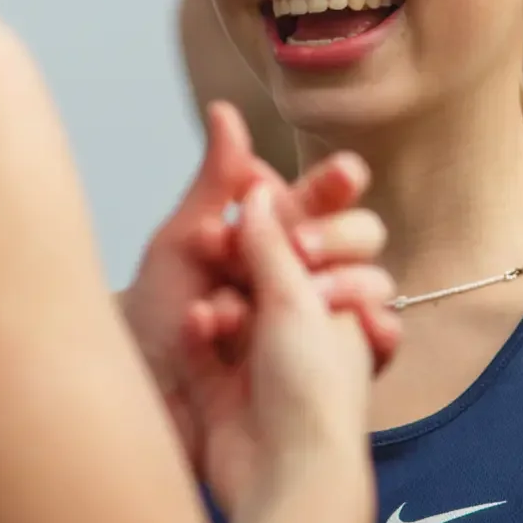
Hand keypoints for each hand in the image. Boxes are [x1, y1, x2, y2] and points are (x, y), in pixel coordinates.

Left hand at [121, 103, 397, 466]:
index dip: (332, 185)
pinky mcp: (329, 373)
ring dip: (333, 290)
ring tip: (291, 309)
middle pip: (355, 238)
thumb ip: (215, 183)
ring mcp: (317, 326)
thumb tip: (226, 110)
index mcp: (268, 240)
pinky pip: (377, 349)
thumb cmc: (150, 329)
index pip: (318, 198)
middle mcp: (299, 278)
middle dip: (333, 237)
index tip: (341, 176)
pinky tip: (361, 332)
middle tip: (298, 254)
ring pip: (367, 288)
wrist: (145, 411)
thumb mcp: (179, 249)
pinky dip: (375, 338)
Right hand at [185, 182, 386, 516]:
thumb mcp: (296, 300)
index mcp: (338, 304)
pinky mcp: (219, 390)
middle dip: (237, 259)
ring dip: (217, 300)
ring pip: (226, 305)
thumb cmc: (313, 390)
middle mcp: (301, 331)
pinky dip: (199, 335)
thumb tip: (258, 190)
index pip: (311, 246)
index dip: (290, 228)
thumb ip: (271, 243)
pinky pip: (202, 345)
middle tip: (216, 244)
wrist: (288, 476)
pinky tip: (197, 327)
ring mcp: (258, 361)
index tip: (276, 226)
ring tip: (214, 306)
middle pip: (260, 273)